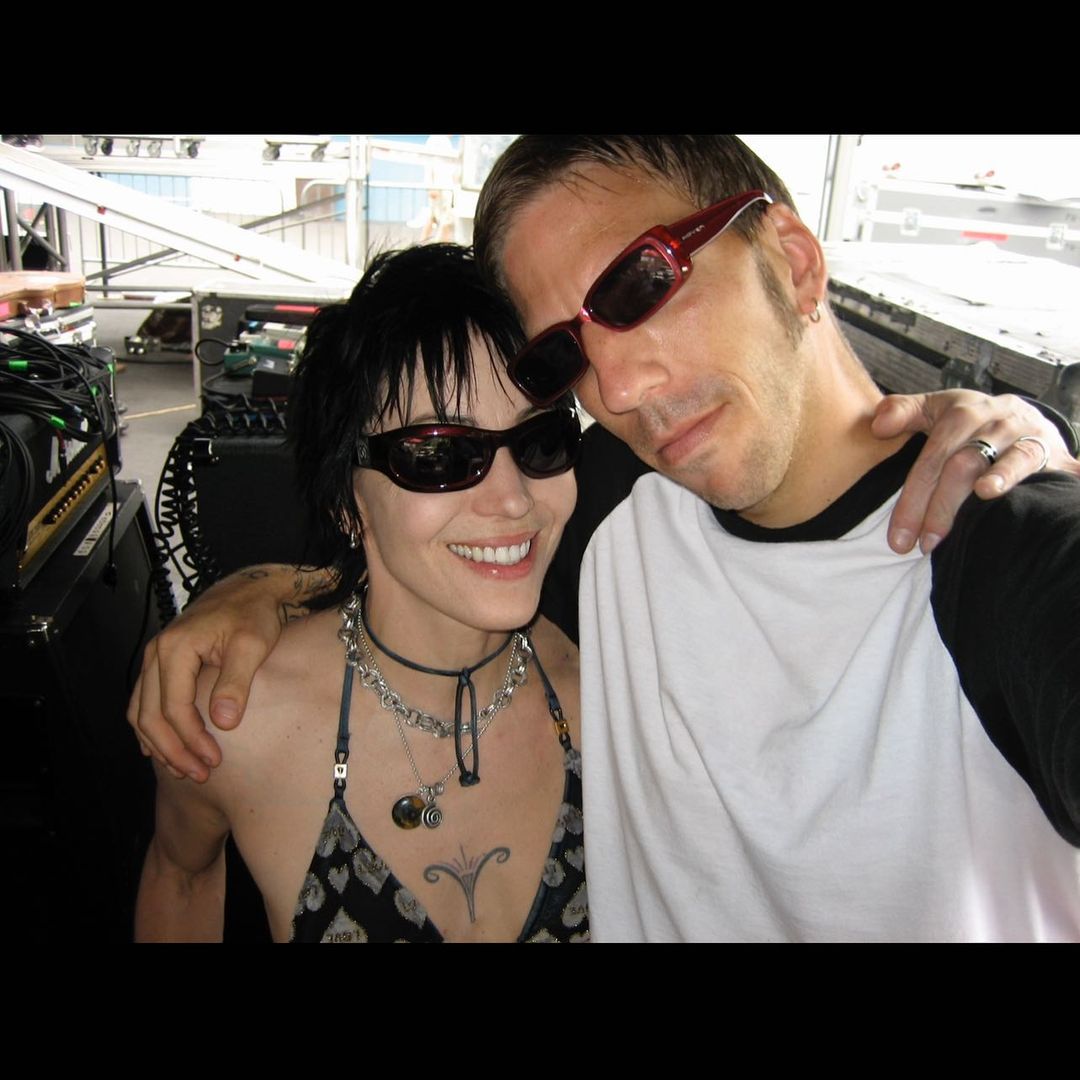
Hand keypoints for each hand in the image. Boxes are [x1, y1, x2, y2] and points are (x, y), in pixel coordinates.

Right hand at [127, 567, 292, 781]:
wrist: (248, 591)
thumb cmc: (253, 614)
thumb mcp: (252, 645)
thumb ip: (236, 683)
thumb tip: (222, 722)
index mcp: (175, 648)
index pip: (174, 707)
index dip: (191, 740)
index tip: (213, 761)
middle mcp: (156, 653)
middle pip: (151, 715)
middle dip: (173, 750)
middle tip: (198, 774)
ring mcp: (154, 657)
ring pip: (141, 711)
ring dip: (159, 744)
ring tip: (183, 770)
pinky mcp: (160, 663)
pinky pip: (144, 702)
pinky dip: (150, 728)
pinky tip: (160, 749)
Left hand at [872, 390, 1078, 554]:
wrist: (1032, 418)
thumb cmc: (973, 422)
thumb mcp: (938, 410)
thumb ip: (905, 413)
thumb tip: (878, 425)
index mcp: (957, 410)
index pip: (928, 453)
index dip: (911, 494)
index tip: (897, 534)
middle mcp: (985, 416)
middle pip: (951, 462)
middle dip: (927, 507)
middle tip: (912, 544)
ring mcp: (1014, 429)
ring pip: (979, 462)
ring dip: (954, 502)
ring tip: (936, 535)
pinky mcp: (1042, 445)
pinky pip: (1022, 459)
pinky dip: (1004, 476)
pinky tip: (987, 494)